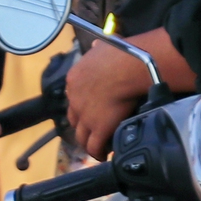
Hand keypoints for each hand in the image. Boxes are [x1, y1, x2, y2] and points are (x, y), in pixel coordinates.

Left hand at [67, 38, 154, 159]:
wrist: (127, 67)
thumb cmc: (120, 54)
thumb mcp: (102, 46)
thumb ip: (98, 49)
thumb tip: (99, 44)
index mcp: (74, 79)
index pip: (73, 97)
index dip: (81, 105)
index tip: (91, 109)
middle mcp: (74, 99)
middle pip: (74, 118)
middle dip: (82, 125)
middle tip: (93, 130)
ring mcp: (85, 116)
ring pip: (82, 136)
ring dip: (89, 142)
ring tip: (98, 147)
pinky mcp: (98, 129)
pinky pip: (94, 147)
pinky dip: (98, 153)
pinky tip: (105, 155)